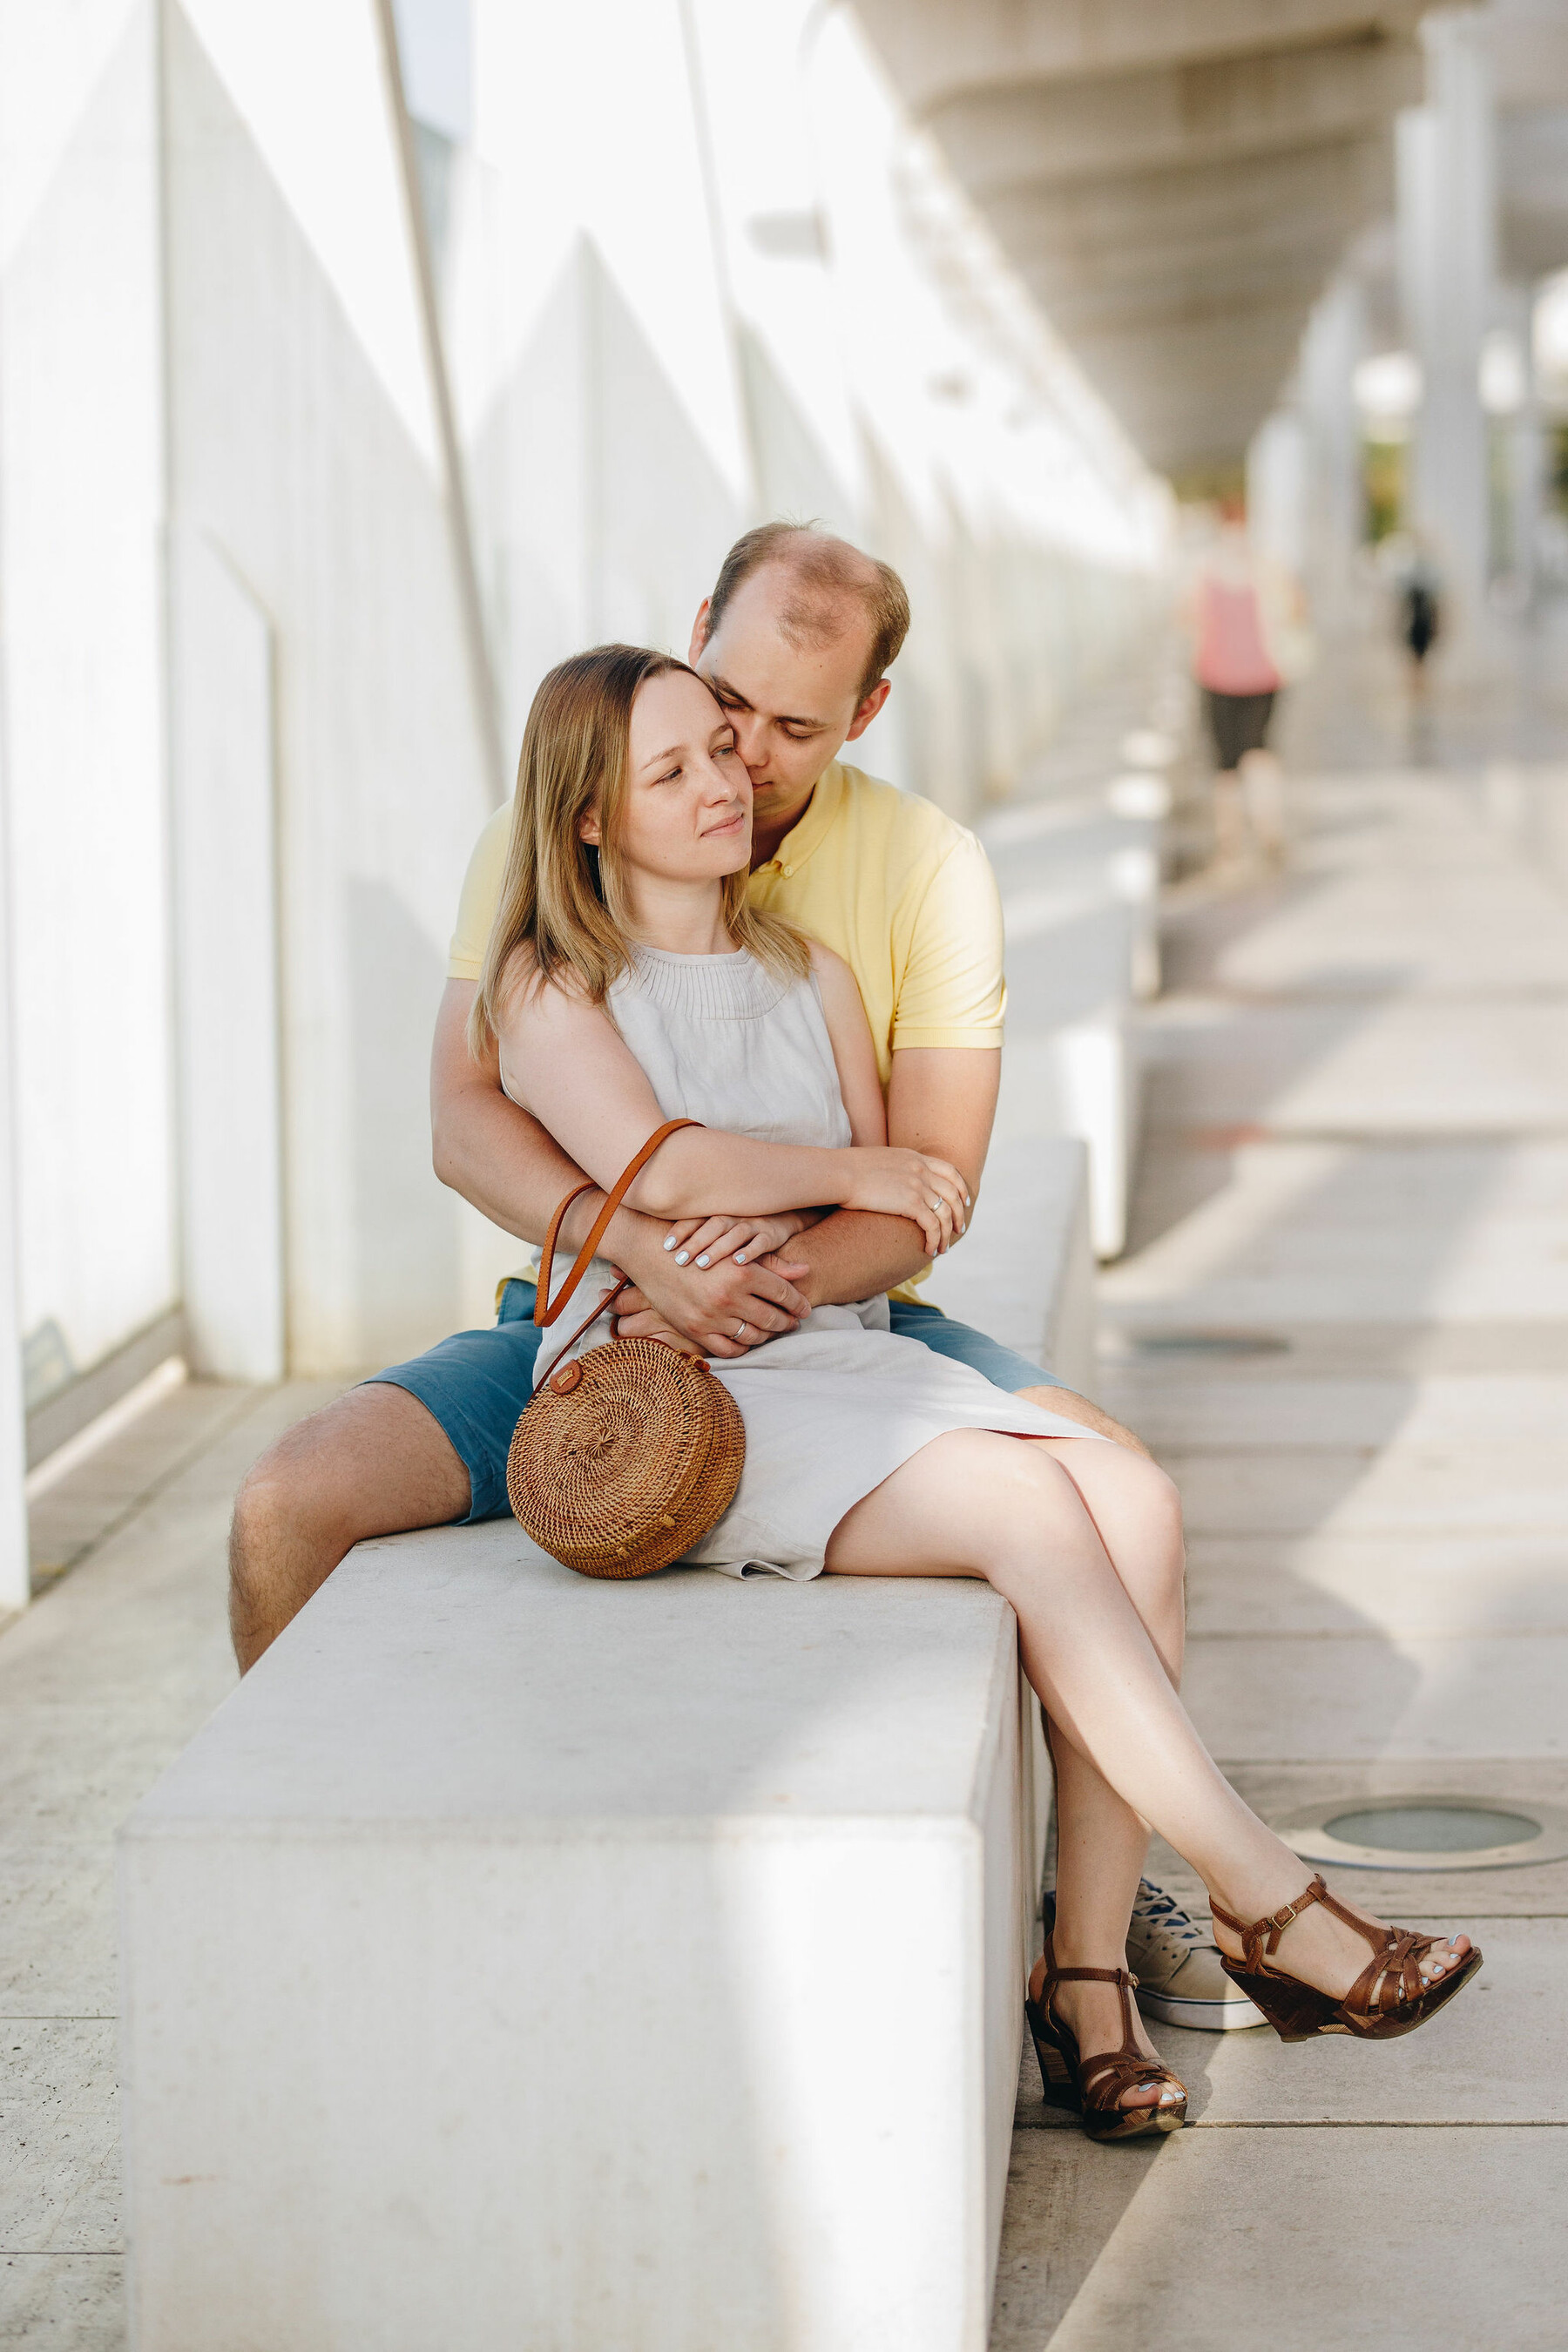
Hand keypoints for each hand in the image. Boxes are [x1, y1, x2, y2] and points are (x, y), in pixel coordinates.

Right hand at [609, 1231, 812, 1357]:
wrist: (652, 1253)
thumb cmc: (697, 1245)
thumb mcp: (734, 1250)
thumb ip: (772, 1263)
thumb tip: (806, 1270)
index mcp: (742, 1273)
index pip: (784, 1294)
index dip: (799, 1303)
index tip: (805, 1309)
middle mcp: (729, 1297)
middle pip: (772, 1318)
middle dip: (787, 1322)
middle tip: (793, 1322)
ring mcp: (711, 1316)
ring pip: (752, 1336)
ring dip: (767, 1336)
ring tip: (772, 1331)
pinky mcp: (695, 1329)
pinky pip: (727, 1349)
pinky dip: (742, 1348)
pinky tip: (747, 1340)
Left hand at [662, 1210, 807, 1270]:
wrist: (780, 1217)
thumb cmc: (740, 1226)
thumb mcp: (720, 1225)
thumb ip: (698, 1232)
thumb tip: (664, 1247)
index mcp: (717, 1212)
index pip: (697, 1217)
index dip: (681, 1230)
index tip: (666, 1246)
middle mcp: (734, 1216)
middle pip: (713, 1225)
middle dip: (696, 1242)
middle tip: (680, 1260)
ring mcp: (753, 1224)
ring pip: (735, 1234)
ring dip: (718, 1248)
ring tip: (702, 1264)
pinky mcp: (770, 1235)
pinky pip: (761, 1243)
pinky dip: (750, 1251)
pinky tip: (738, 1263)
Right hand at [841, 1148, 968, 1255]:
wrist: (839, 1173)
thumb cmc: (847, 1170)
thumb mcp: (877, 1161)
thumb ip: (892, 1169)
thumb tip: (889, 1182)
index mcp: (915, 1158)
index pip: (950, 1171)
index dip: (961, 1188)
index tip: (964, 1202)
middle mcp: (921, 1170)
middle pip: (954, 1194)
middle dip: (959, 1215)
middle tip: (958, 1230)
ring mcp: (917, 1186)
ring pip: (945, 1213)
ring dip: (947, 1234)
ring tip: (943, 1249)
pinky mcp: (910, 1203)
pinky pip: (932, 1226)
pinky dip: (935, 1240)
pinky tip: (930, 1251)